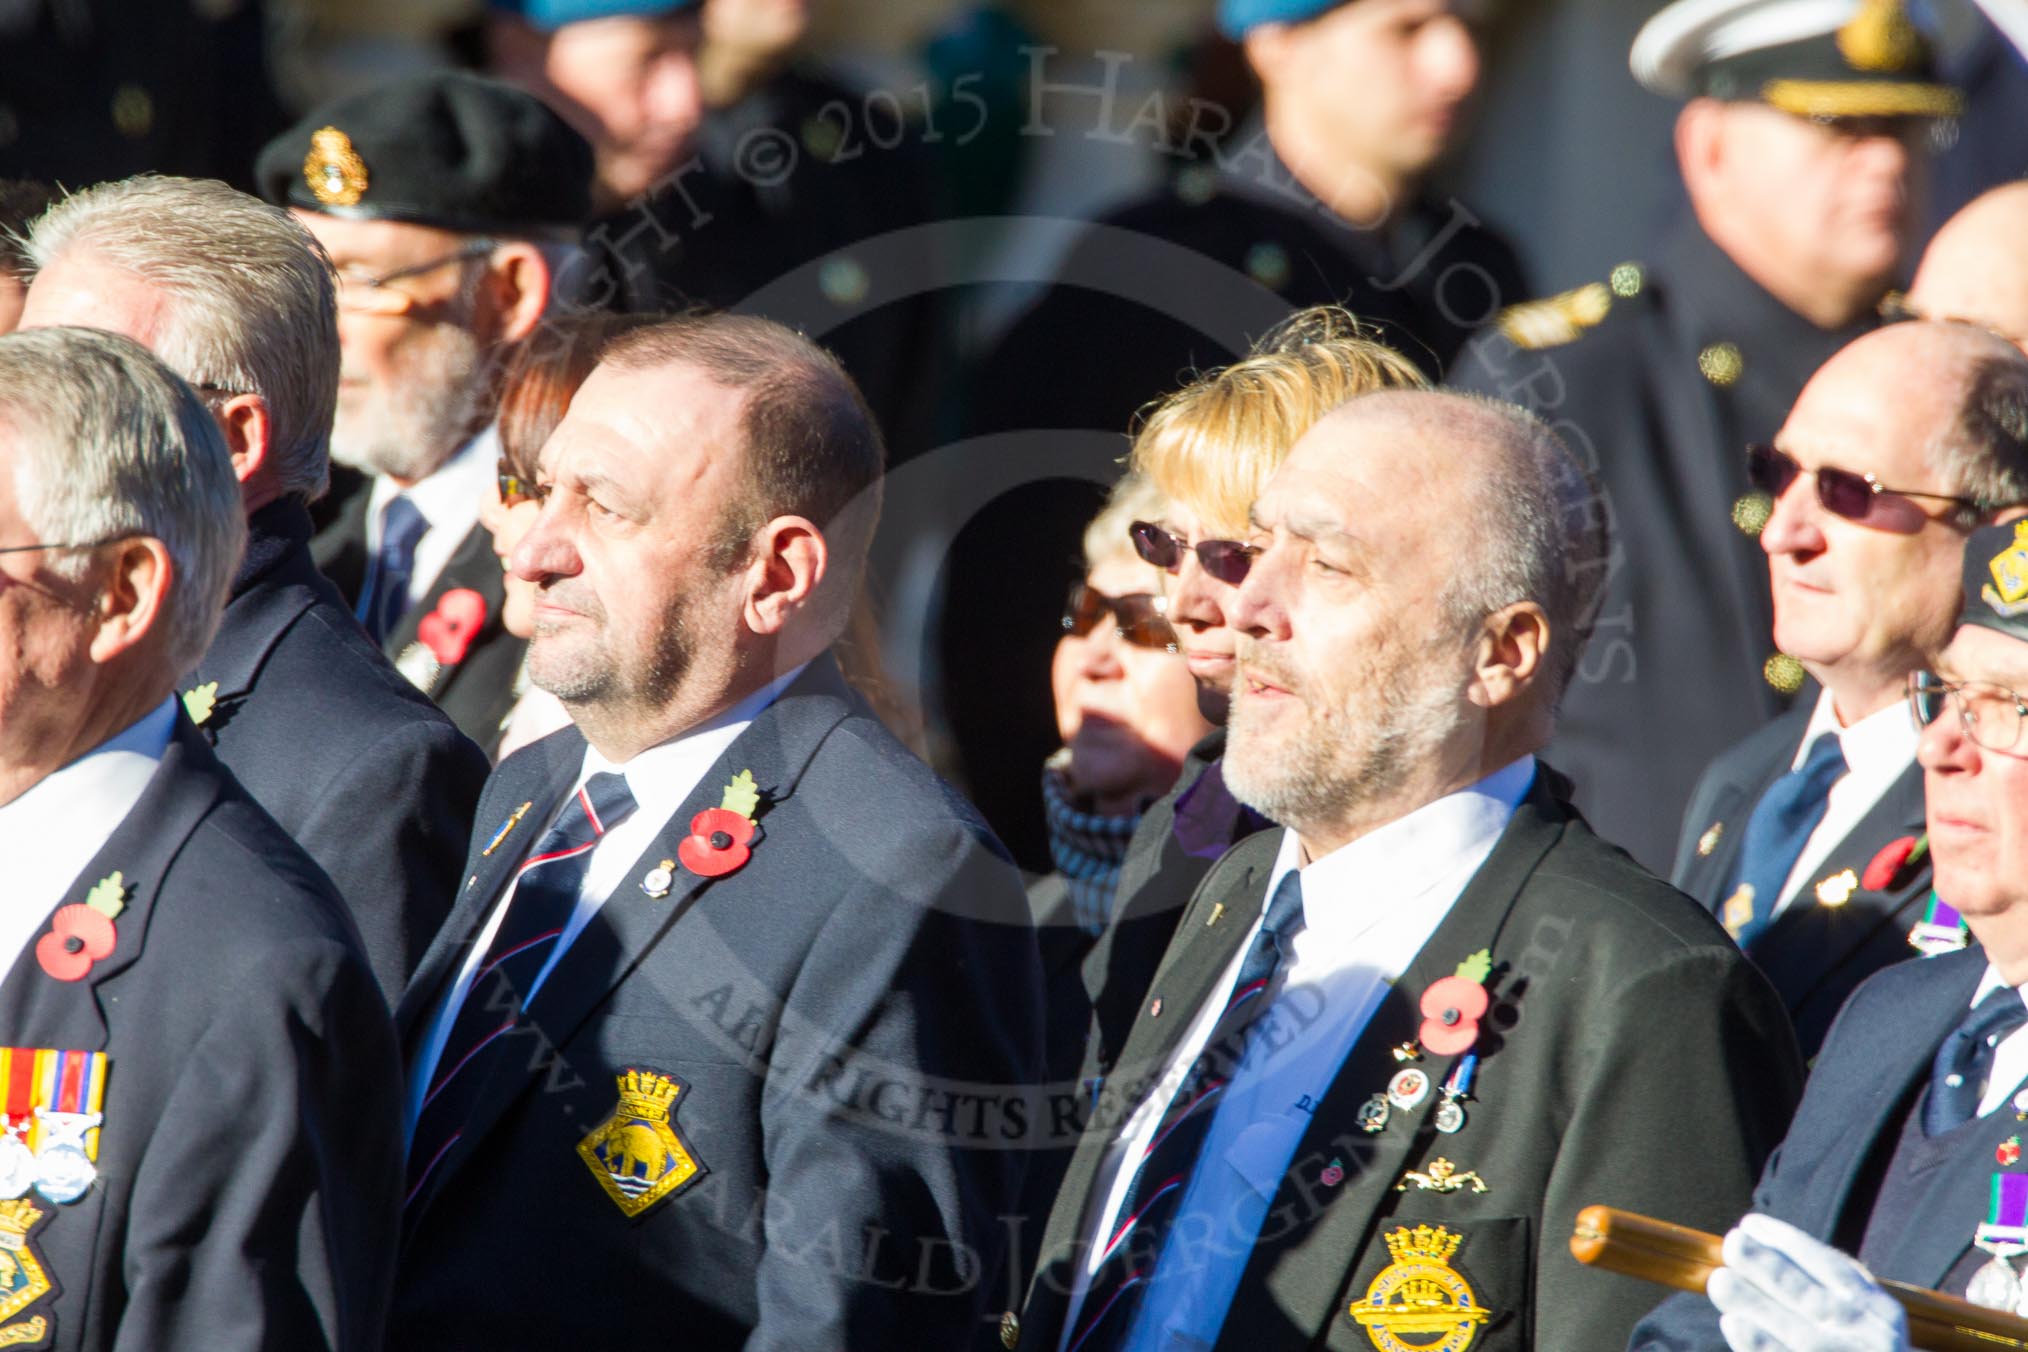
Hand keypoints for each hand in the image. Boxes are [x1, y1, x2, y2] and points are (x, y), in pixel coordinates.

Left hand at [1707, 1214, 1908, 1351]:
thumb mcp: (1863, 1323)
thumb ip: (1829, 1292)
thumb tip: (1765, 1250)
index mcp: (1880, 1315)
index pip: (1833, 1268)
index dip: (1790, 1243)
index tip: (1751, 1224)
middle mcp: (1871, 1340)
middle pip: (1811, 1297)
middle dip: (1768, 1268)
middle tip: (1731, 1244)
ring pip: (1797, 1333)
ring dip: (1754, 1304)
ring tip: (1719, 1281)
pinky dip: (1761, 1346)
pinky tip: (1733, 1325)